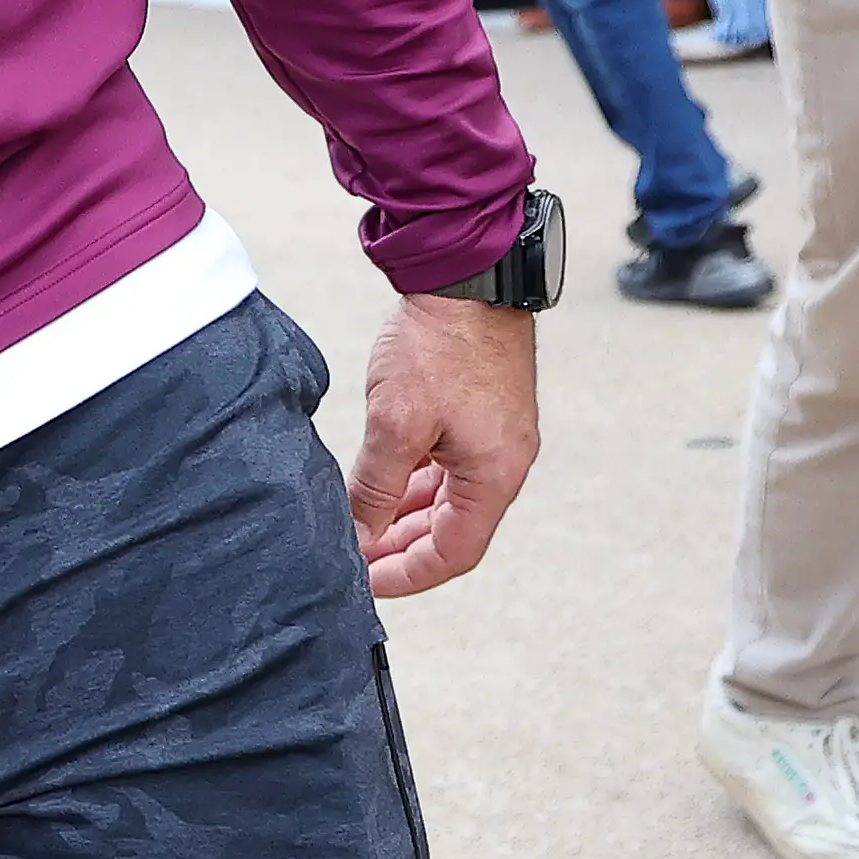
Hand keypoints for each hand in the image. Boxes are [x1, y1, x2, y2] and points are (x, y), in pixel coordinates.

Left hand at [350, 293, 539, 599]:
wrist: (465, 275)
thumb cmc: (439, 345)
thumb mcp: (395, 425)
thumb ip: (376, 488)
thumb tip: (359, 535)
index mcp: (495, 475)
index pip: (454, 553)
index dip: (408, 574)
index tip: (367, 582)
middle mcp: (503, 462)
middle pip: (453, 529)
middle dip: (403, 546)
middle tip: (355, 555)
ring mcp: (494, 436)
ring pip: (448, 496)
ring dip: (407, 513)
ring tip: (362, 521)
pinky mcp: (480, 411)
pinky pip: (448, 465)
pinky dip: (416, 480)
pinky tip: (382, 481)